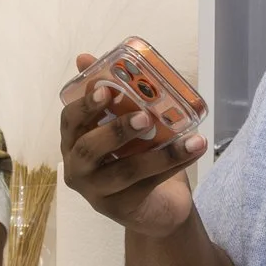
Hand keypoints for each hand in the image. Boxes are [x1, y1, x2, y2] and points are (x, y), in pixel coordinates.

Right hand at [60, 53, 208, 239]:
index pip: (69, 121)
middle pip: (88, 150)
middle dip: (115, 130)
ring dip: (158, 153)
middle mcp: (78, 169)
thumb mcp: (123, 124)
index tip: (106, 89)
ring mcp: (97, 193)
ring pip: (125, 171)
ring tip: (187, 136)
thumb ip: (109, 94)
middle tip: (144, 116)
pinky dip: (175, 163)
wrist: (155, 208)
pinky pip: (150, 184)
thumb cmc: (134, 156)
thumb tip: (85, 56)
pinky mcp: (122, 209)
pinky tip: (195, 148)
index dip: (85, 105)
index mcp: (73, 142)